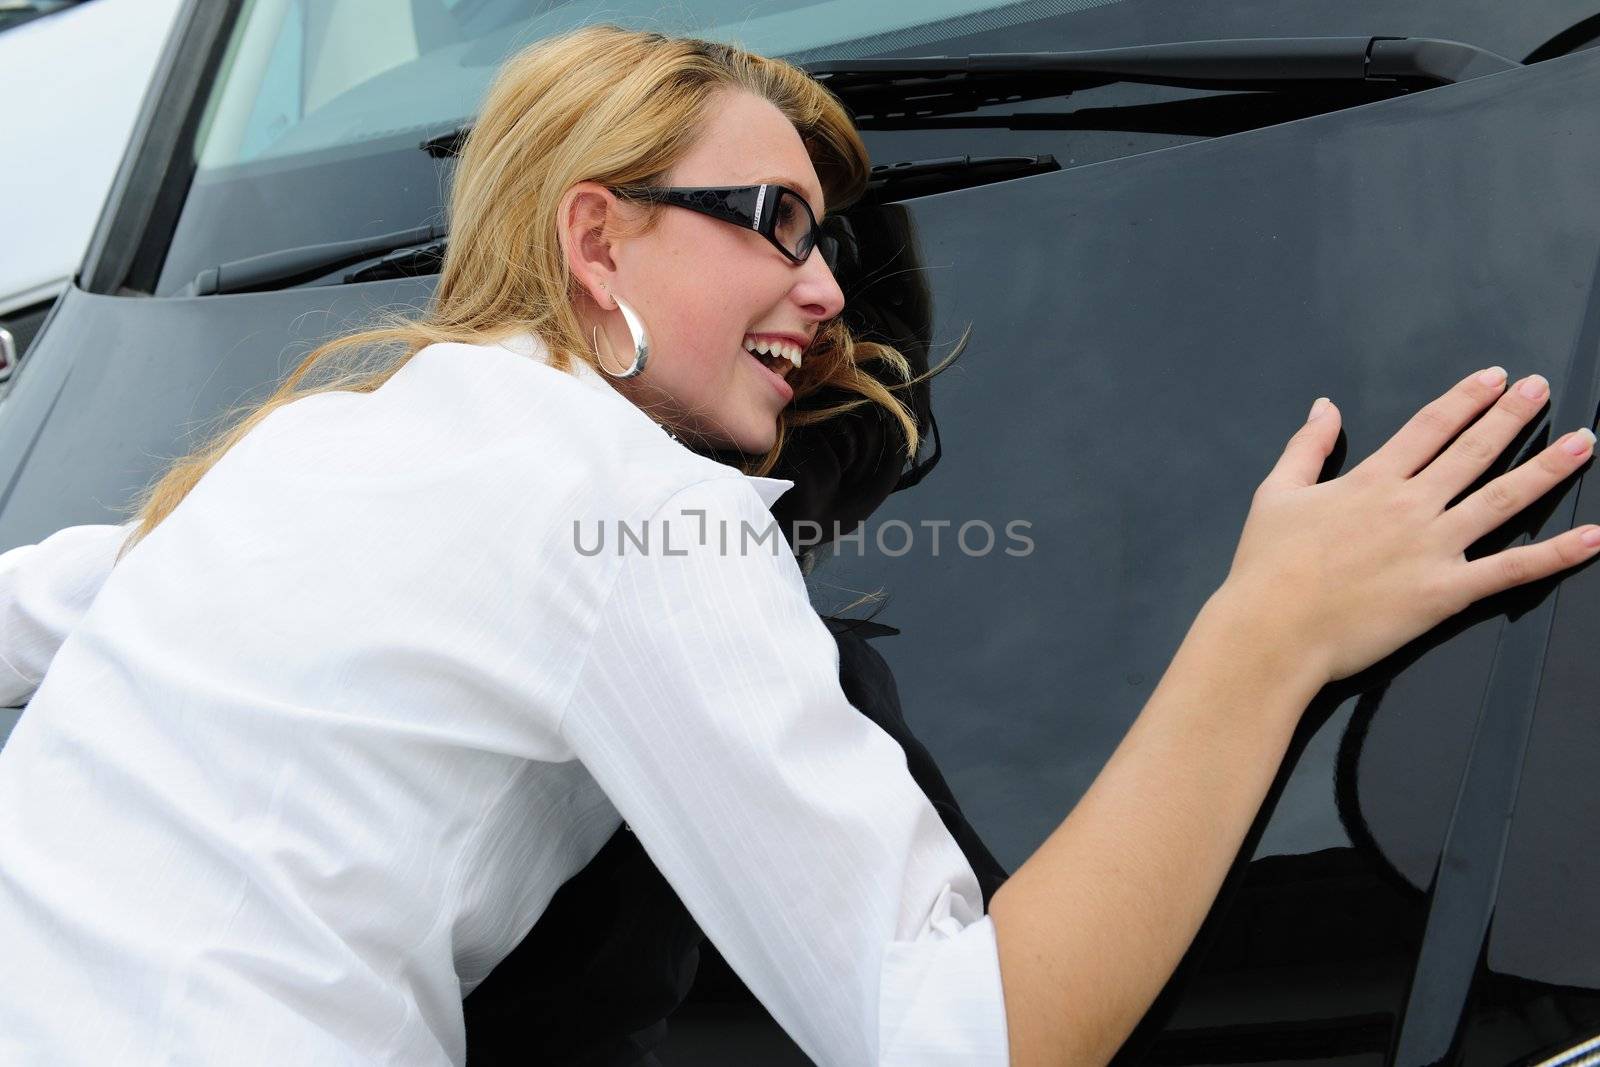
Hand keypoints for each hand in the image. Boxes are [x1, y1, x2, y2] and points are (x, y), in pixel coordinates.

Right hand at [1221, 367, 1599, 684]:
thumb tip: (1325, 407)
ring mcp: (1432, 547)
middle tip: (1541, 390)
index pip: (1429, 427)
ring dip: (1547, 469)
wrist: (1271, 631)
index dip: (1465, 399)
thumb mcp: (1275, 494)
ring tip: (1582, 443)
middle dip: (1512, 417)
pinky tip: (1592, 537)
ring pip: (1503, 499)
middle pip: (1473, 452)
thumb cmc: (1266, 568)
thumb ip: (1306, 447)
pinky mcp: (1444, 592)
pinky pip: (1511, 570)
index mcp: (1369, 481)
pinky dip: (1556, 555)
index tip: (1493, 378)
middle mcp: (1409, 506)